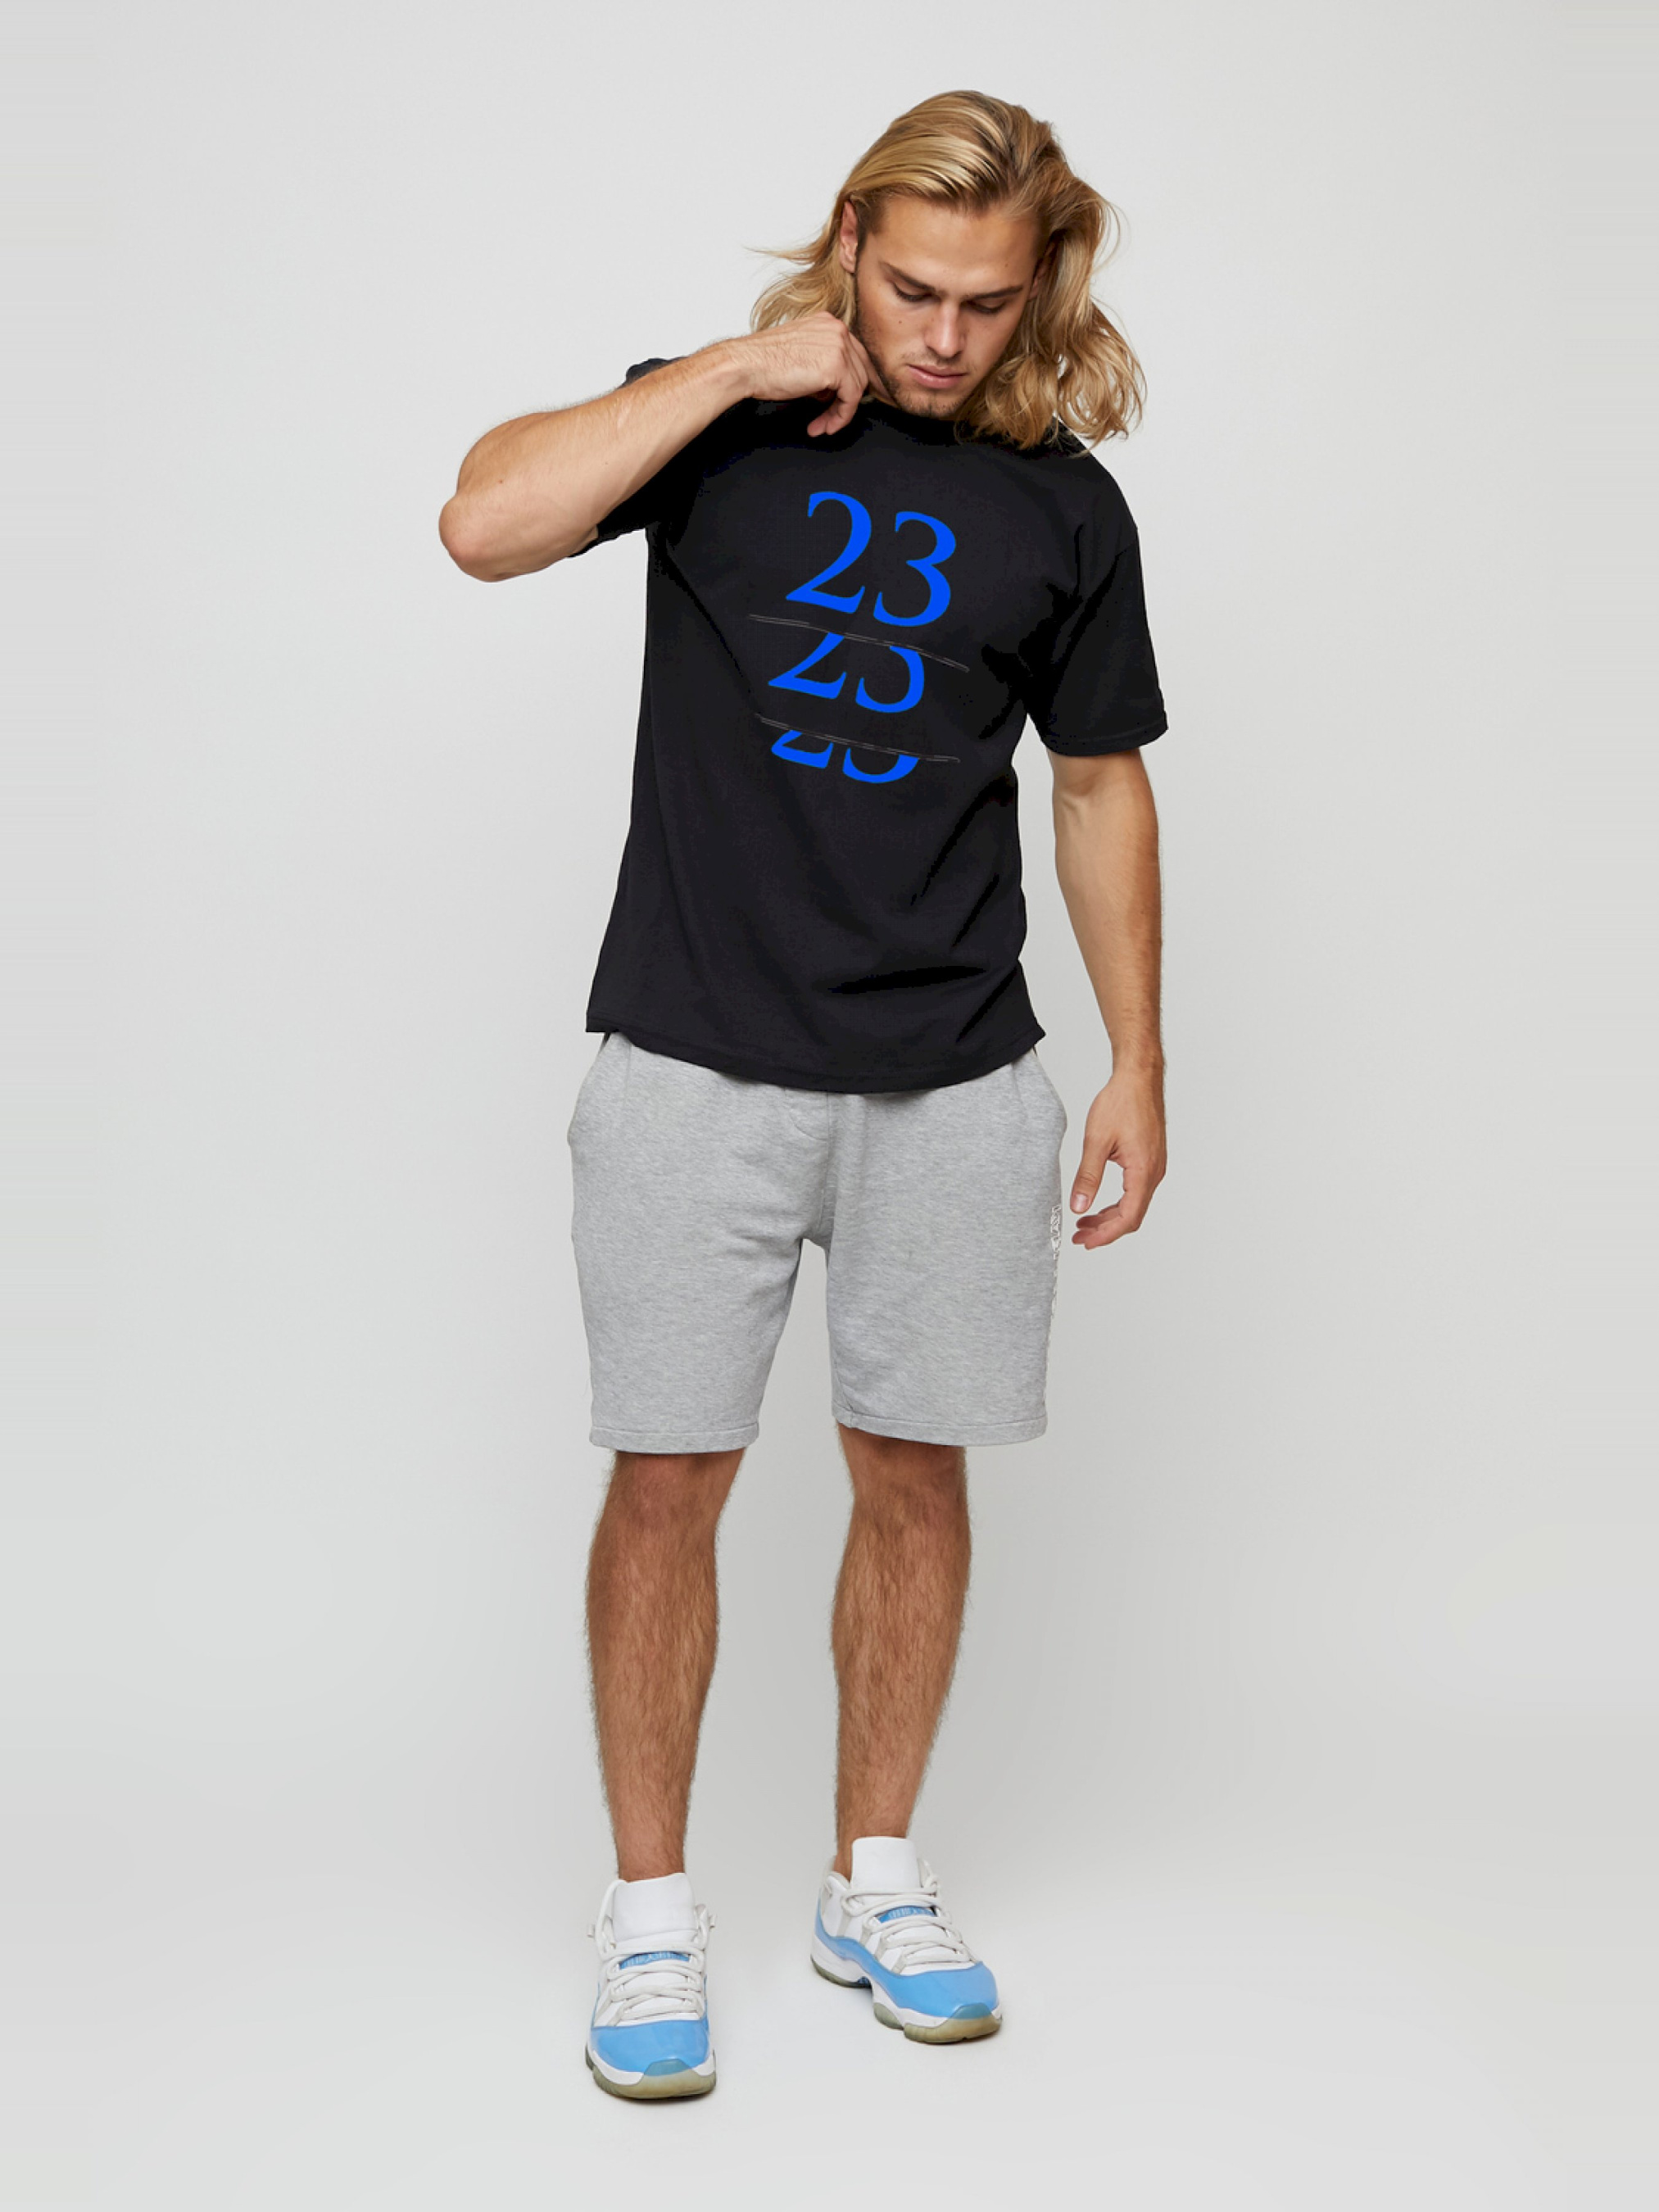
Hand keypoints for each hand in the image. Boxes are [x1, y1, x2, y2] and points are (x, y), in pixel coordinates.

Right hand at [721, 312, 875, 436]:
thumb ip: (821, 362)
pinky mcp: (837, 367)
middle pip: (860, 370)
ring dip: (840, 412)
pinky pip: (851, 399)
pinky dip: (841, 417)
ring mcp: (839, 346)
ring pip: (857, 386)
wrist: (745, 365)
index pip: (853, 355)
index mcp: (827, 322)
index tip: (834, 402)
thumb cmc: (762, 362)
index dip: (846, 383)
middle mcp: (836, 329)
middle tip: (829, 417)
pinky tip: (825, 425)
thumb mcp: (799, 354)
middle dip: (846, 399)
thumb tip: (832, 387)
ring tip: (823, 424)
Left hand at [1068, 1069, 1165, 1248]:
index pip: (1127, 1217)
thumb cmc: (1121, 1103)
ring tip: (1085, 1223)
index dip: (1106, 1235)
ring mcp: (1155, 1167)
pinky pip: (1136, 1191)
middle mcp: (1154, 1173)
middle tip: (1080, 1237)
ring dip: (1110, 1217)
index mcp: (1143, 1171)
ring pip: (1134, 1205)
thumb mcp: (1096, 1141)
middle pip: (1132, 1216)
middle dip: (1106, 1230)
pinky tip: (1100, 1203)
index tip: (1086, 1242)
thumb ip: (1087, 1177)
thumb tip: (1078, 1207)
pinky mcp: (1151, 1160)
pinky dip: (1118, 1203)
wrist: (1138, 1078)